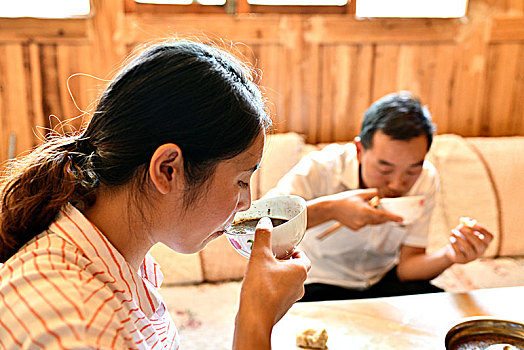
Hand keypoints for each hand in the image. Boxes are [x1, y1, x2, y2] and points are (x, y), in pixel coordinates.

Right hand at [234, 217, 310, 348]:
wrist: (254, 319)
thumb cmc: (260, 289)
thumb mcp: (259, 256)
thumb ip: (263, 236)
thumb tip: (265, 221)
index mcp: (300, 270)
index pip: (303, 255)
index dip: (292, 249)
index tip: (280, 246)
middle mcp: (300, 285)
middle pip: (295, 267)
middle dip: (283, 260)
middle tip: (269, 254)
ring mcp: (292, 298)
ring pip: (288, 280)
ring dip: (277, 273)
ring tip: (262, 268)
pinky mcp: (282, 307)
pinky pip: (280, 291)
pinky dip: (272, 285)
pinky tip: (258, 283)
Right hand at [330, 188, 402, 229]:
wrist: (331, 208)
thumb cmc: (345, 199)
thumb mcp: (360, 193)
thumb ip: (373, 194)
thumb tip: (381, 195)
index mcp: (366, 211)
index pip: (383, 215)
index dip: (393, 217)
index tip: (401, 219)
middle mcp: (364, 220)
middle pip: (379, 220)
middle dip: (382, 215)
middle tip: (377, 206)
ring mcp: (360, 226)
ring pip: (372, 222)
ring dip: (372, 216)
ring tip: (360, 207)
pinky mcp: (356, 228)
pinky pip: (365, 224)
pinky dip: (364, 219)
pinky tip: (355, 213)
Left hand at [445, 221, 493, 263]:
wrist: (452, 251)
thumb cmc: (461, 238)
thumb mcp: (464, 229)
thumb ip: (466, 223)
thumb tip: (467, 219)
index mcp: (484, 243)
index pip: (489, 237)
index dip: (482, 230)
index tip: (473, 223)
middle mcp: (481, 251)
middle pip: (479, 243)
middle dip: (469, 234)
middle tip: (460, 227)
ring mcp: (472, 256)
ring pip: (468, 248)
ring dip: (459, 238)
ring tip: (453, 231)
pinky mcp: (462, 259)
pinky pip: (459, 252)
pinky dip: (454, 244)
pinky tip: (451, 238)